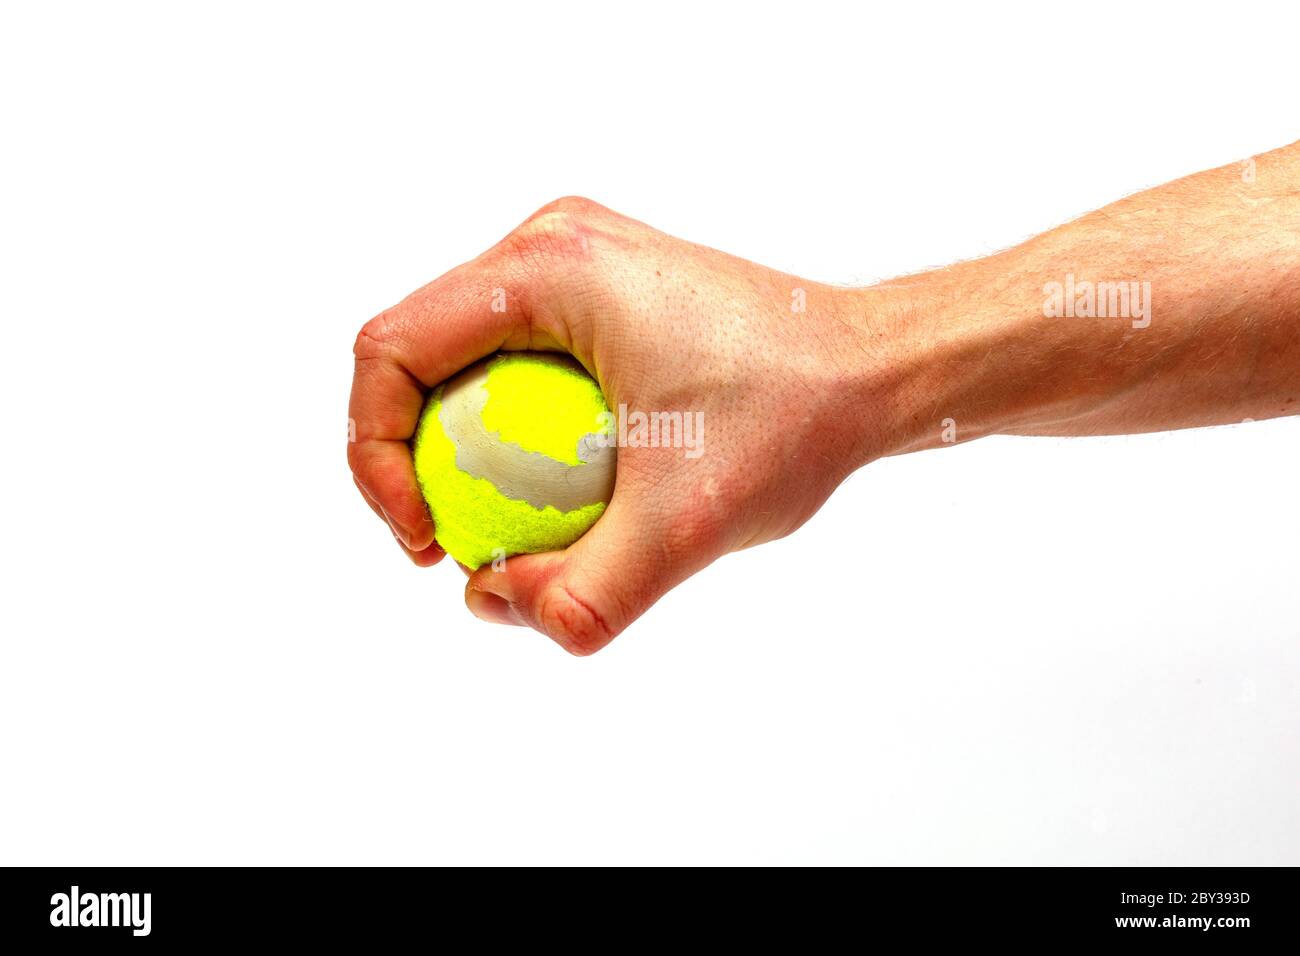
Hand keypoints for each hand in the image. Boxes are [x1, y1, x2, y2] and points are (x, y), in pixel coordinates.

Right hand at [348, 198, 907, 653]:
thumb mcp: (688, 526)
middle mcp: (548, 246)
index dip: (373, 455)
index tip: (429, 538)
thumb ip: (588, 593)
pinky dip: (508, 430)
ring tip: (505, 527)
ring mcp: (575, 263)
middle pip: (418, 355)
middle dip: (410, 459)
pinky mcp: (601, 292)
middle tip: (456, 544)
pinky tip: (556, 489)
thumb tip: (494, 604)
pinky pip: (514, 361)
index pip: (390, 352)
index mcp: (546, 269)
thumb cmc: (793, 420)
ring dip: (457, 447)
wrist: (872, 367)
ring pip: (463, 360)